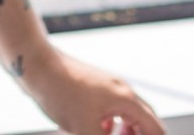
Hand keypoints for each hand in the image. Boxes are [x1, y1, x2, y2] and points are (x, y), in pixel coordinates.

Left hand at [24, 47, 164, 134]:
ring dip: (127, 131)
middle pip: (146, 120)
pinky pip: (114, 107)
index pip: (155, 130)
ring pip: (129, 113)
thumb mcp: (85, 130)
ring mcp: (109, 85)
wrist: (37, 65)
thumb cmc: (61, 96)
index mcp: (127, 101)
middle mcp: (123, 90)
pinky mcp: (95, 85)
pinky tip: (101, 128)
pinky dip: (113, 122)